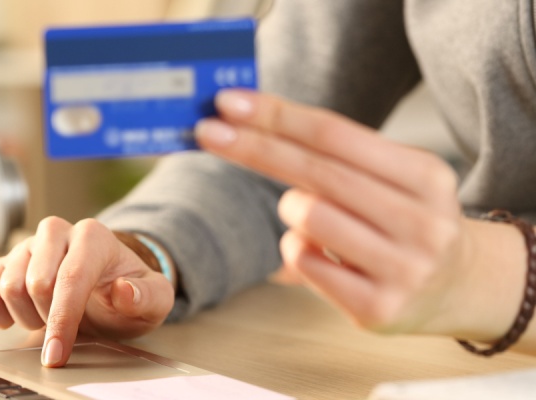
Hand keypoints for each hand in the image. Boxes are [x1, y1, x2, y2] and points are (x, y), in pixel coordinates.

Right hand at [0, 217, 173, 366]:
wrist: (108, 285)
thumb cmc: (129, 292)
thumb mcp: (154, 299)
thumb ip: (147, 296)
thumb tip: (124, 292)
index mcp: (92, 237)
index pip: (70, 278)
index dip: (62, 320)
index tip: (56, 353)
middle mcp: (56, 233)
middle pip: (34, 283)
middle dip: (47, 319)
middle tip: (65, 329)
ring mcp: (28, 246)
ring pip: (7, 286)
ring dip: (25, 316)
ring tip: (47, 320)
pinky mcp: (7, 261)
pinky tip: (13, 319)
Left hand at [195, 89, 475, 334]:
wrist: (458, 288)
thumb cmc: (402, 220)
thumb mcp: (391, 176)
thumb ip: (334, 153)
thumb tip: (247, 121)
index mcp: (425, 175)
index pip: (334, 134)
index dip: (276, 116)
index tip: (229, 102)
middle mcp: (422, 221)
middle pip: (315, 172)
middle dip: (254, 147)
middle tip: (208, 131)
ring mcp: (403, 268)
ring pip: (308, 218)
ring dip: (292, 211)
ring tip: (314, 219)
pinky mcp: (378, 308)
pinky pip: (304, 263)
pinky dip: (297, 251)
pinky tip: (324, 256)